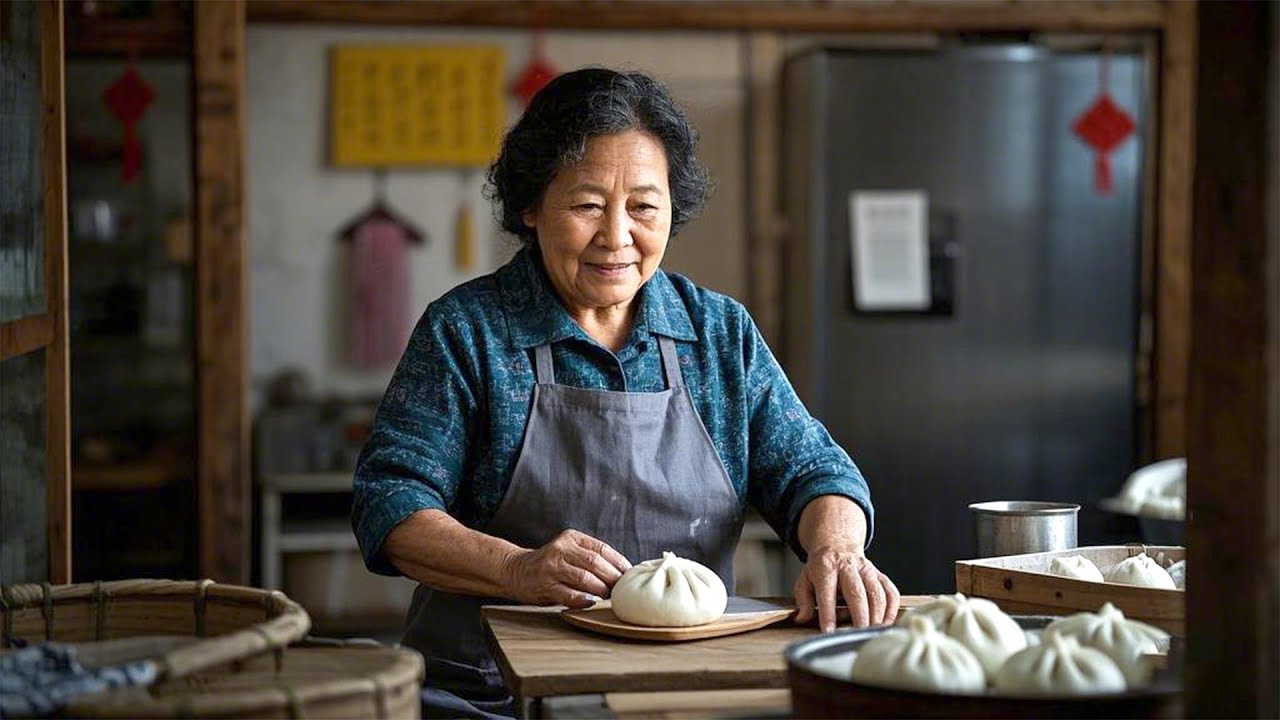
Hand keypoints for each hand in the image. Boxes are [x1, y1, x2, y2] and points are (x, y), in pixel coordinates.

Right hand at [503, 529, 631, 607]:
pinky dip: (584, 600)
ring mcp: (551, 567)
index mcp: (571, 538)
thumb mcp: (570, 551)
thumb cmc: (552, 565)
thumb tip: (624, 572)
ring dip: (601, 590)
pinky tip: (592, 603)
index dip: (619, 563)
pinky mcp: (544, 585)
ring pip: (584, 578)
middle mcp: (561, 549)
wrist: (517, 570)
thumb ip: (591, 557)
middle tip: (621, 590)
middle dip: (612, 578)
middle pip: (595, 563)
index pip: (602, 548)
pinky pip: (569, 594)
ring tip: (609, 597)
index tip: (629, 575)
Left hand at [794, 542, 899, 631]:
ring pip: (877, 593)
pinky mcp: (880, 575)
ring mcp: (867, 570)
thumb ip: (803, 600)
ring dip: (876, 615)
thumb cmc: (822, 567)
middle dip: (859, 616)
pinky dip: (891, 610)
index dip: (828, 614)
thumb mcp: (805, 579)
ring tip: (871, 631)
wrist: (838, 545)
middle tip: (858, 634)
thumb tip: (802, 618)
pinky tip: (885, 622)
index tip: (829, 631)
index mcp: (826, 567)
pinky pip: (891, 592)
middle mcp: (848, 566)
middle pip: (857, 592)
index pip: (827, 593)